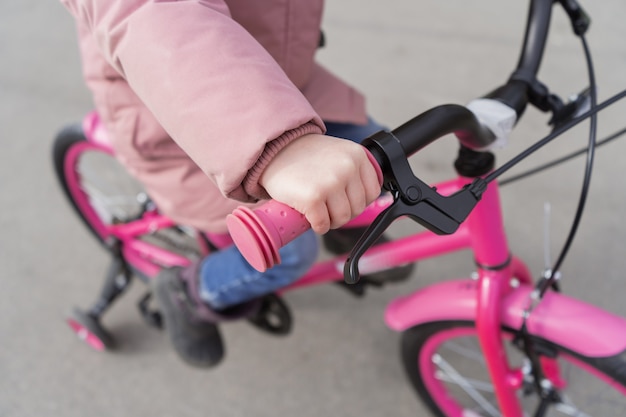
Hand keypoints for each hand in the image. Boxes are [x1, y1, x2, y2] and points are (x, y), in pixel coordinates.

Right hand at [259, 134, 380, 233]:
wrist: (274, 151)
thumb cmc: (304, 156)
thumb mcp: (338, 153)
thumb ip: (353, 170)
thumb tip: (366, 200)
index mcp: (357, 155)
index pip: (372, 192)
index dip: (357, 201)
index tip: (344, 200)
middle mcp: (347, 168)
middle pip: (357, 208)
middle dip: (342, 212)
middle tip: (327, 206)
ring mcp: (331, 183)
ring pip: (342, 218)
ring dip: (330, 221)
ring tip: (318, 210)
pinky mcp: (313, 198)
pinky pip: (323, 224)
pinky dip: (317, 226)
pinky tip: (310, 216)